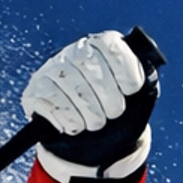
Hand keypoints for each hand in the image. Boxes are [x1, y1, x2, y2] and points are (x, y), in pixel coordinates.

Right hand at [22, 32, 156, 182]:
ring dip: (88, 112)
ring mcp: (53, 70)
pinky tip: (76, 125)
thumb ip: (143, 81)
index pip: (111, 46)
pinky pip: (51, 101)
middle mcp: (75, 53)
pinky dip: (68, 119)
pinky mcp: (36, 91)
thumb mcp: (136, 96)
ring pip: (70, 84)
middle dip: (107, 97)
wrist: (90, 136)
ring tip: (95, 123)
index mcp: (102, 48)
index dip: (124, 69)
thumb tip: (147, 68)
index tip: (131, 90)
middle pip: (89, 64)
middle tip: (112, 114)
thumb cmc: (115, 110)